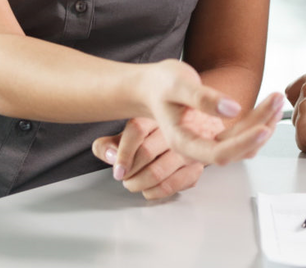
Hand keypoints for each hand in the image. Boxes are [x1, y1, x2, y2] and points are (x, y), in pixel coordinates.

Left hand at [91, 116, 213, 199]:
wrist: (189, 132)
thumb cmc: (151, 137)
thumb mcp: (125, 136)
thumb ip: (108, 145)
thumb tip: (110, 157)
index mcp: (155, 114)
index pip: (136, 130)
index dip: (123, 154)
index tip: (118, 171)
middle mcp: (174, 128)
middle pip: (146, 153)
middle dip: (129, 171)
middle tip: (124, 177)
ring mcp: (188, 148)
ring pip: (158, 172)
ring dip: (139, 183)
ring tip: (133, 183)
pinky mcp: (196, 166)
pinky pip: (173, 185)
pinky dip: (155, 191)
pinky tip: (148, 189)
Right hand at [136, 60, 283, 167]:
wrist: (152, 88)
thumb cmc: (160, 85)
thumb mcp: (178, 84)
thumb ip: (203, 98)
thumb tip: (234, 109)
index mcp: (182, 141)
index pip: (218, 153)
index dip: (243, 143)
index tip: (263, 128)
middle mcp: (197, 147)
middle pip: (236, 149)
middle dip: (260, 127)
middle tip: (277, 100)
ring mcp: (209, 142)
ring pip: (243, 143)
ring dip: (263, 124)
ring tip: (277, 100)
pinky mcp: (217, 135)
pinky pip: (242, 135)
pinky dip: (258, 122)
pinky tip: (269, 107)